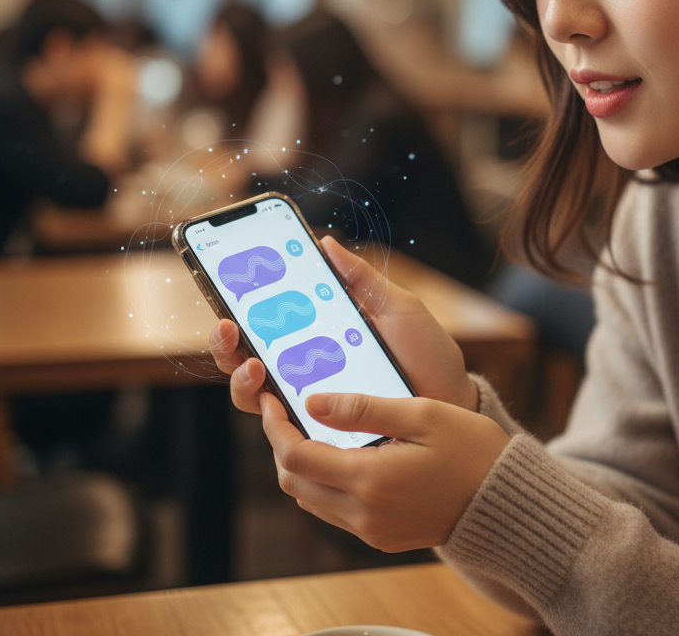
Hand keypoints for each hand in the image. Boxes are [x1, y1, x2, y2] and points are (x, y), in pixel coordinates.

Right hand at [209, 235, 479, 414]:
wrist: (454, 404)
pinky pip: (283, 433)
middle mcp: (303, 371)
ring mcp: (310, 405)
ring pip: (251, 396)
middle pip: (243, 358)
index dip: (237, 304)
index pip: (264, 321)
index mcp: (317, 334)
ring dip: (240, 377)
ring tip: (255, 365)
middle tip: (229, 327)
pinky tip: (277, 400)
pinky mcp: (322, 436)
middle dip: (224, 342)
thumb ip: (360, 279)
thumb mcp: (397, 307)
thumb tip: (325, 242)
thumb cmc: (426, 354)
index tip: (228, 284)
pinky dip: (271, 417)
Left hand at [261, 388, 508, 550]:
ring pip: (311, 499)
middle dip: (281, 445)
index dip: (274, 426)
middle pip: (295, 481)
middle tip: (288, 411)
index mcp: (369, 479)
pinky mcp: (382, 537)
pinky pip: (335, 510)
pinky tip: (342, 452)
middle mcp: (363, 512)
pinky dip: (325, 482)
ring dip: (301, 464)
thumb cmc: (471, 450)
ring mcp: (371, 530)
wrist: (505, 503)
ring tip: (313, 427)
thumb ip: (363, 408)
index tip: (272, 399)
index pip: (295, 456)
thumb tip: (312, 402)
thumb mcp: (420, 414)